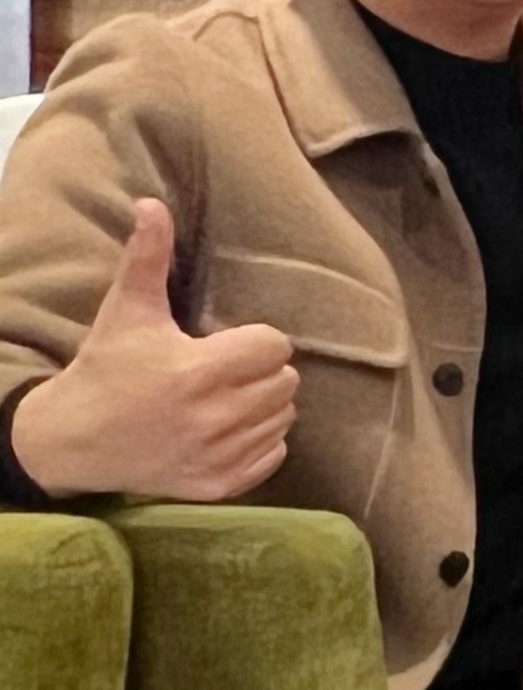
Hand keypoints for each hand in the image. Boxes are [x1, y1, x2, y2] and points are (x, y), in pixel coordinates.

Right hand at [9, 198, 298, 501]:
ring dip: (263, 405)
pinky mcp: (216, 486)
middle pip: (286, 382)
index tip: (222, 344)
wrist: (70, 440)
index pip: (276, 346)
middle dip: (260, 371)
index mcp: (197, 371)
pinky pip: (273, 455)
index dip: (253, 340)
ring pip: (284, 417)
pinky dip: (259, 442)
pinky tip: (224, 430)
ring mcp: (216, 456)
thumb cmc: (106, 368)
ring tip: (222, 399)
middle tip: (223, 371)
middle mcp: (213, 417)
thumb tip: (150, 203)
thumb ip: (147, 257)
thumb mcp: (126, 310)